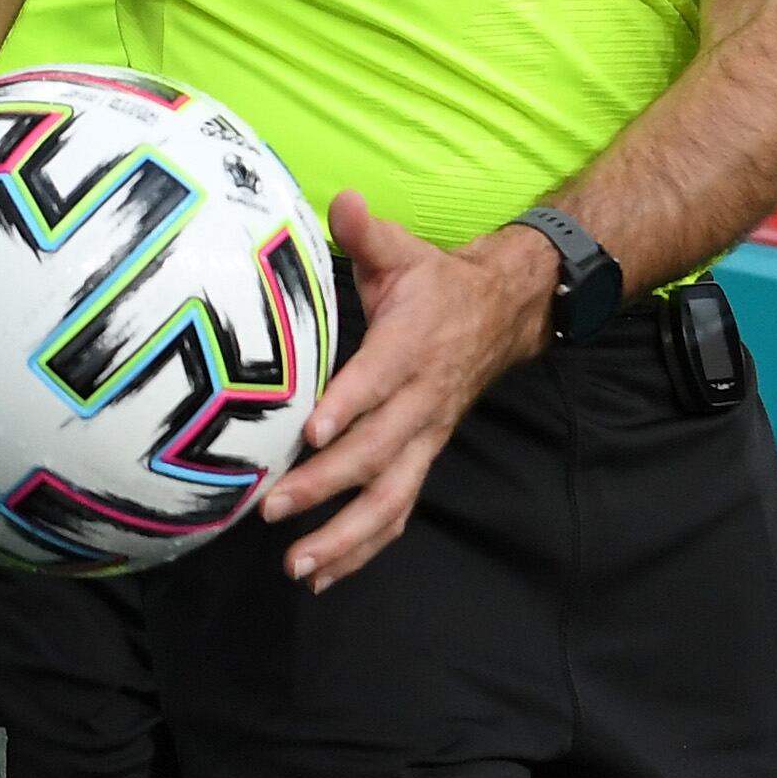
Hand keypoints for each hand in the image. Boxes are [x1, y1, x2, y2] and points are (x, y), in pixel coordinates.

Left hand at [255, 198, 551, 591]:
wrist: (502, 316)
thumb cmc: (435, 285)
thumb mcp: (403, 250)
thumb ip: (367, 232)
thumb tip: (341, 201)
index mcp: (411, 347)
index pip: (380, 380)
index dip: (350, 405)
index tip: (315, 431)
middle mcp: (420, 403)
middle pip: (377, 452)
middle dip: (326, 484)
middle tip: (273, 507)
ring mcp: (423, 439)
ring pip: (390, 499)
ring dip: (344, 536)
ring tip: (298, 564)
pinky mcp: (421, 460)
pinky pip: (395, 513)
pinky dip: (362, 549)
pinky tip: (323, 576)